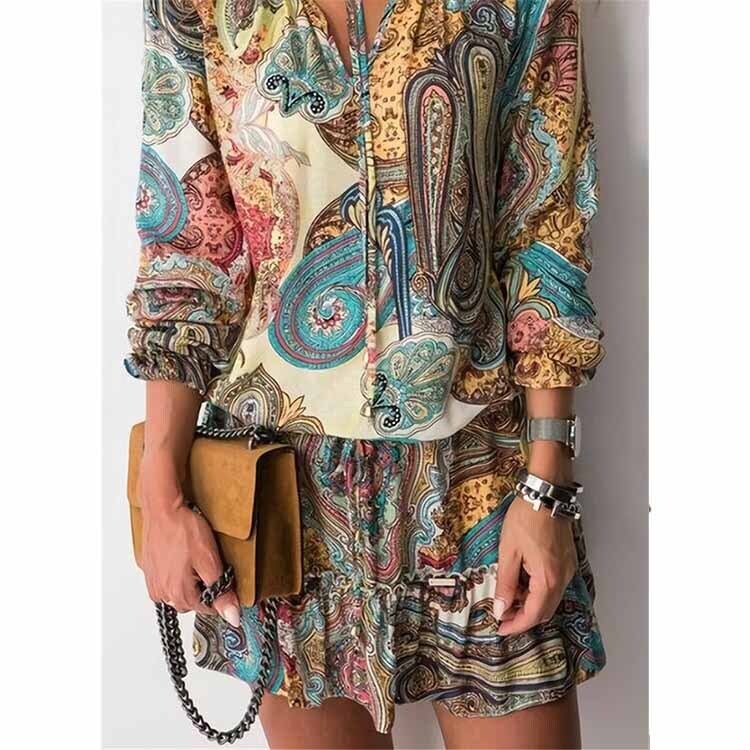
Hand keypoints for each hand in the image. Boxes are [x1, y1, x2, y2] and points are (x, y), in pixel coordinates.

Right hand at [137, 450, 241, 626]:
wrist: (162, 509)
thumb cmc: (184, 530)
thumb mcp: (210, 560)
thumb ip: (221, 592)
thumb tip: (232, 617)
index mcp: (179, 594)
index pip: (208, 608)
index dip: (219, 593)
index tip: (221, 577)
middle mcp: (161, 593)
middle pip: (192, 602)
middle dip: (203, 586)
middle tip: (206, 562)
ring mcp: (152, 582)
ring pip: (178, 592)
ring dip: (188, 580)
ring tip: (192, 557)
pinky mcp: (148, 571)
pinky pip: (166, 580)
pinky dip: (175, 572)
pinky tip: (180, 556)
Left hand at [493, 444, 577, 635]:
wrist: (546, 494)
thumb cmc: (525, 519)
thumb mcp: (508, 551)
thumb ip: (506, 583)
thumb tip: (500, 609)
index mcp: (548, 579)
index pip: (534, 615)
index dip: (516, 625)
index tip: (500, 628)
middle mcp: (563, 578)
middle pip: (545, 611)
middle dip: (523, 617)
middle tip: (502, 614)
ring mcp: (568, 569)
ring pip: (551, 599)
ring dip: (531, 603)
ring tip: (509, 596)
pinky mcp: (568, 560)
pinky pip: (554, 585)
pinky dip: (539, 590)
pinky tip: (523, 581)